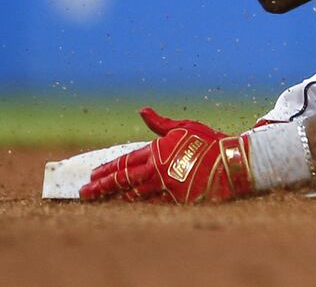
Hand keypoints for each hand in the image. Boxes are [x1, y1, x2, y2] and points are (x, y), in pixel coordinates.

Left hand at [80, 107, 254, 203]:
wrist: (232, 160)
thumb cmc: (209, 140)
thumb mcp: (184, 127)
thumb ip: (160, 123)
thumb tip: (142, 110)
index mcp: (157, 150)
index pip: (124, 161)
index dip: (106, 169)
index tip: (91, 175)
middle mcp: (157, 169)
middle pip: (121, 180)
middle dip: (100, 187)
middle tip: (84, 193)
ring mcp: (165, 186)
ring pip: (133, 195)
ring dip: (116, 198)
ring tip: (102, 200)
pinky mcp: (175, 200)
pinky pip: (151, 204)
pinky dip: (138, 205)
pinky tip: (127, 206)